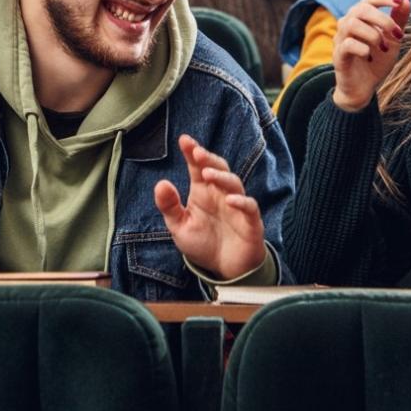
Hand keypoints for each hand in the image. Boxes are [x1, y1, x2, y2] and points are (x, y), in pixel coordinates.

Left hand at [154, 134, 266, 281]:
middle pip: (218, 168)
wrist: (224, 269)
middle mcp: (220, 194)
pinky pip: (250, 207)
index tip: (184, 140)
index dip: (192, 152)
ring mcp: (237, 206)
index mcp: (203, 191)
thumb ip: (169, 207)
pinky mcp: (250, 222)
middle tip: (197, 152)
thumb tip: (161, 184)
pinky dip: (242, 202)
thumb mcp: (179, 227)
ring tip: (207, 174)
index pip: (197, 167)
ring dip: (221, 177)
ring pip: (234, 183)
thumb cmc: (203, 243)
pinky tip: (231, 200)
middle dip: (209, 158)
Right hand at [331, 0, 410, 111]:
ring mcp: (340, 39)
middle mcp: (347, 24)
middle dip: (383, 20)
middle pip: (361, 9)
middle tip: (397, 34)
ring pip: (352, 24)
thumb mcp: (393, 39)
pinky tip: (369, 57)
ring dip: (373, 35)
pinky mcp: (338, 56)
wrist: (364, 87)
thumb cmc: (377, 60)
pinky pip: (347, 45)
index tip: (400, 1)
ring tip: (383, 48)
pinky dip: (363, 49)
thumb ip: (399, 19)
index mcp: (361, 17)